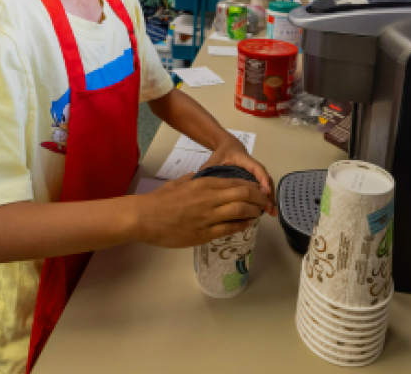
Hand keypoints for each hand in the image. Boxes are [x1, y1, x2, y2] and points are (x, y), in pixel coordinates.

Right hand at [131, 174, 268, 248]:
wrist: (145, 217)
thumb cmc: (160, 199)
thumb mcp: (180, 182)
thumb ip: (194, 179)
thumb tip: (201, 177)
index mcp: (203, 184)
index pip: (235, 183)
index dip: (251, 187)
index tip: (259, 189)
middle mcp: (209, 198)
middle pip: (242, 196)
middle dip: (258, 198)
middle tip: (264, 202)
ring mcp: (207, 217)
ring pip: (239, 212)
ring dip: (252, 212)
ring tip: (259, 213)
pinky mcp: (204, 234)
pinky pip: (228, 229)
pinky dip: (241, 226)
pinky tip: (247, 224)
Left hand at [201, 136, 277, 216]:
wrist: (227, 147)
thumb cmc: (220, 154)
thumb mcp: (213, 161)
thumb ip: (207, 170)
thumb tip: (198, 182)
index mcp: (245, 160)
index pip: (257, 169)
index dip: (262, 180)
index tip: (264, 193)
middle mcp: (254, 167)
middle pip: (265, 180)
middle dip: (268, 195)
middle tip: (269, 209)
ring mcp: (255, 174)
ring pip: (266, 185)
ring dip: (269, 198)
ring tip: (271, 213)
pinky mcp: (254, 180)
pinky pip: (262, 188)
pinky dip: (266, 198)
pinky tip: (266, 210)